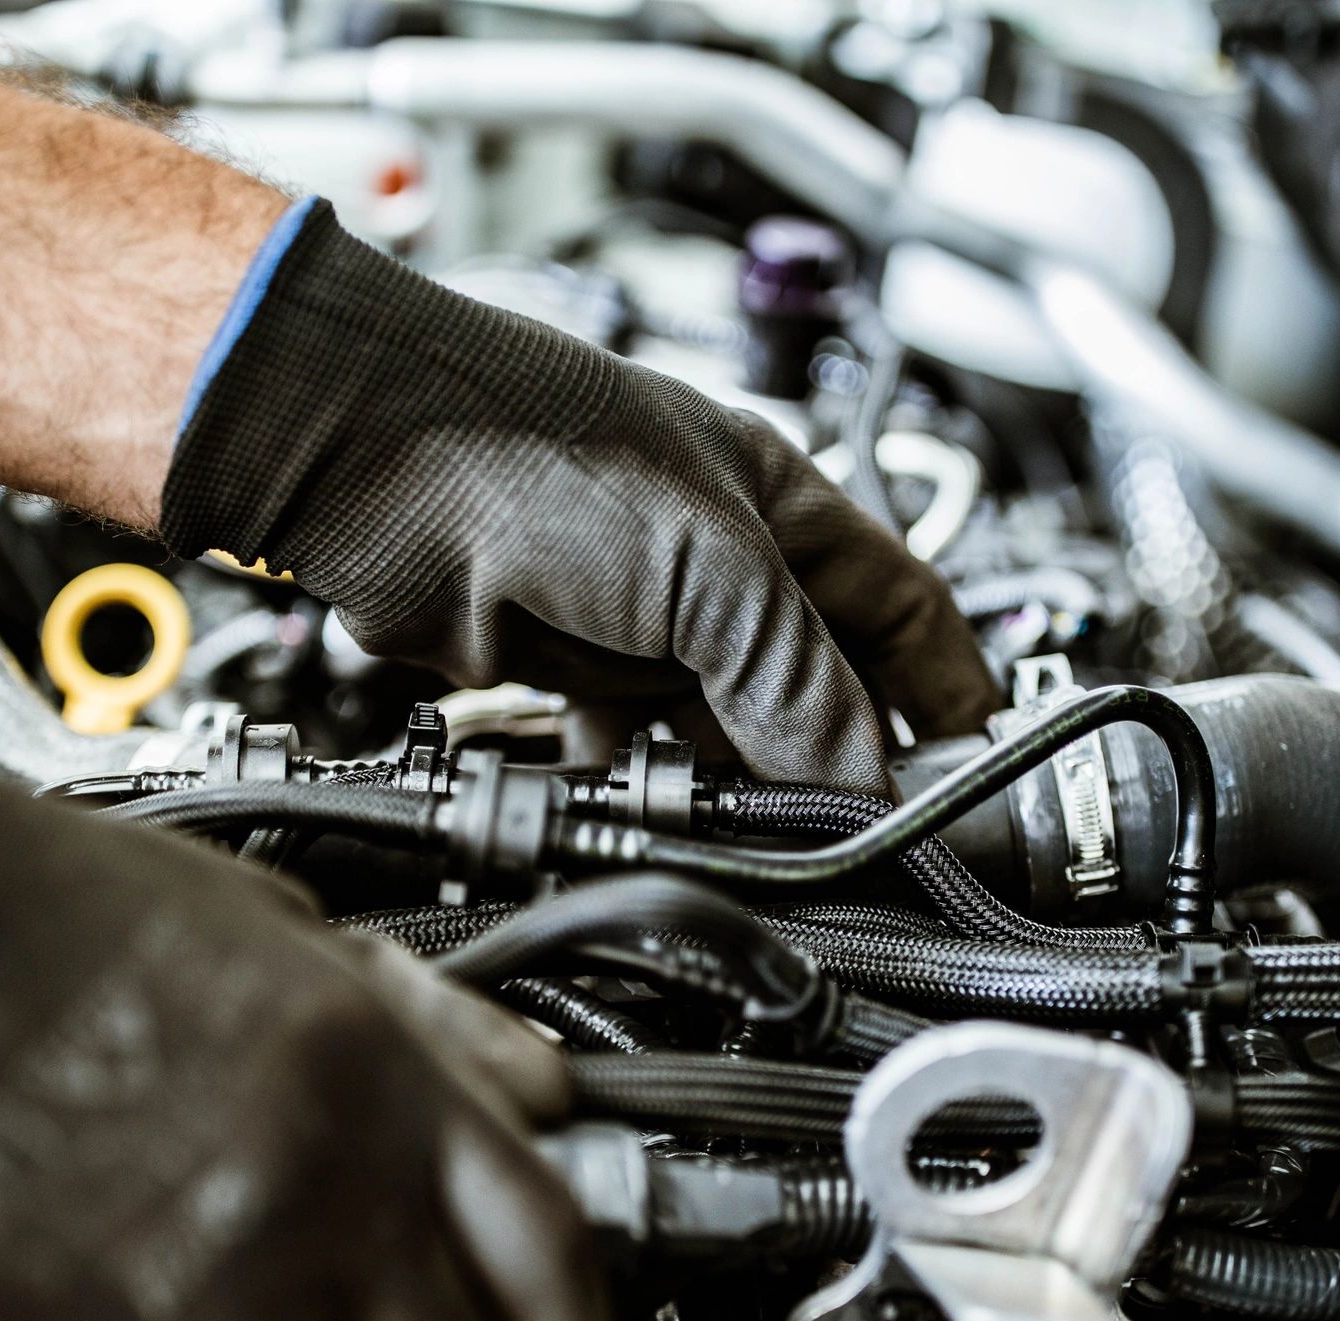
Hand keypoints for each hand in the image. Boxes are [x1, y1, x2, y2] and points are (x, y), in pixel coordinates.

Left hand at [161, 202, 1002, 793]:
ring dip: (745, 797)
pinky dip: (652, 798)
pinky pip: (633, 758)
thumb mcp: (713, 569)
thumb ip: (798, 682)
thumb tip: (858, 784)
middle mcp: (719, 567)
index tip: (978, 776)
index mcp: (782, 512)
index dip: (950, 696)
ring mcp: (641, 622)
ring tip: (770, 854)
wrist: (361, 460)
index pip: (905, 614)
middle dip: (841, 770)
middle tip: (866, 846)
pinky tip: (665, 828)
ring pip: (724, 737)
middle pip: (815, 693)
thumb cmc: (529, 447)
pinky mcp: (563, 671)